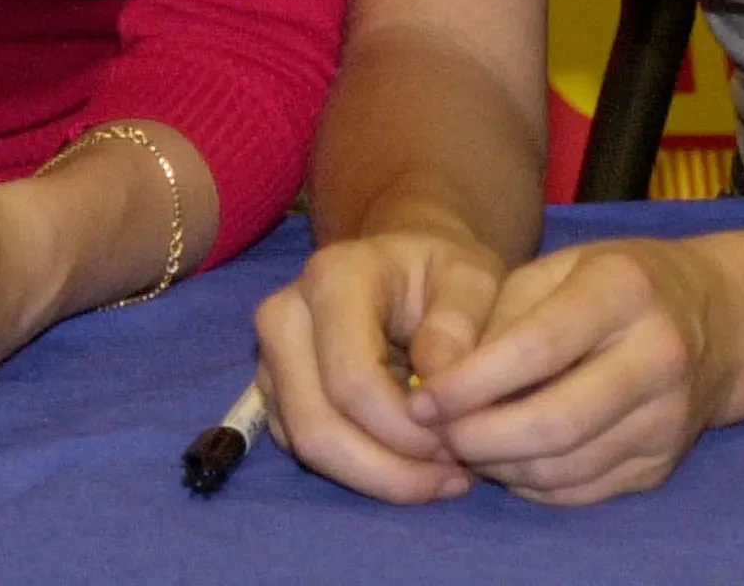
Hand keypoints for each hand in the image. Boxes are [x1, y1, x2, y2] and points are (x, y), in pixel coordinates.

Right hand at [254, 226, 503, 503]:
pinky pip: (308, 453)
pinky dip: (362, 474)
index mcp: (332, 279)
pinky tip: (413, 467)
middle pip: (317, 426)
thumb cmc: (441, 273)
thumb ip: (458, 326)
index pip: (352, 380)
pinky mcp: (275, 394)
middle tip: (456, 474)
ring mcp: (271, 358)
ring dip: (378, 478)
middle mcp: (284, 316)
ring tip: (442, 475)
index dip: (406, 429)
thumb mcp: (472, 279)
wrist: (405, 265)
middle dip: (390, 468)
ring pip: (307, 447)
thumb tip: (433, 392)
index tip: (460, 440)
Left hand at [422, 235, 732, 504]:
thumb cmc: (611, 284)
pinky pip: (581, 491)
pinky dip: (529, 483)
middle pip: (555, 422)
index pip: (539, 347)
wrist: (715, 320)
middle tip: (433, 431)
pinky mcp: (662, 465)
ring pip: (564, 467)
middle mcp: (657, 357)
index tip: (425, 397)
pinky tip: (503, 458)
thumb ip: (495, 313)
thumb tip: (436, 375)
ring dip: (498, 465)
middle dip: (478, 436)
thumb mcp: (556, 267)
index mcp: (624, 291)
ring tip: (460, 442)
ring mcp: (668, 419)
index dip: (472, 381)